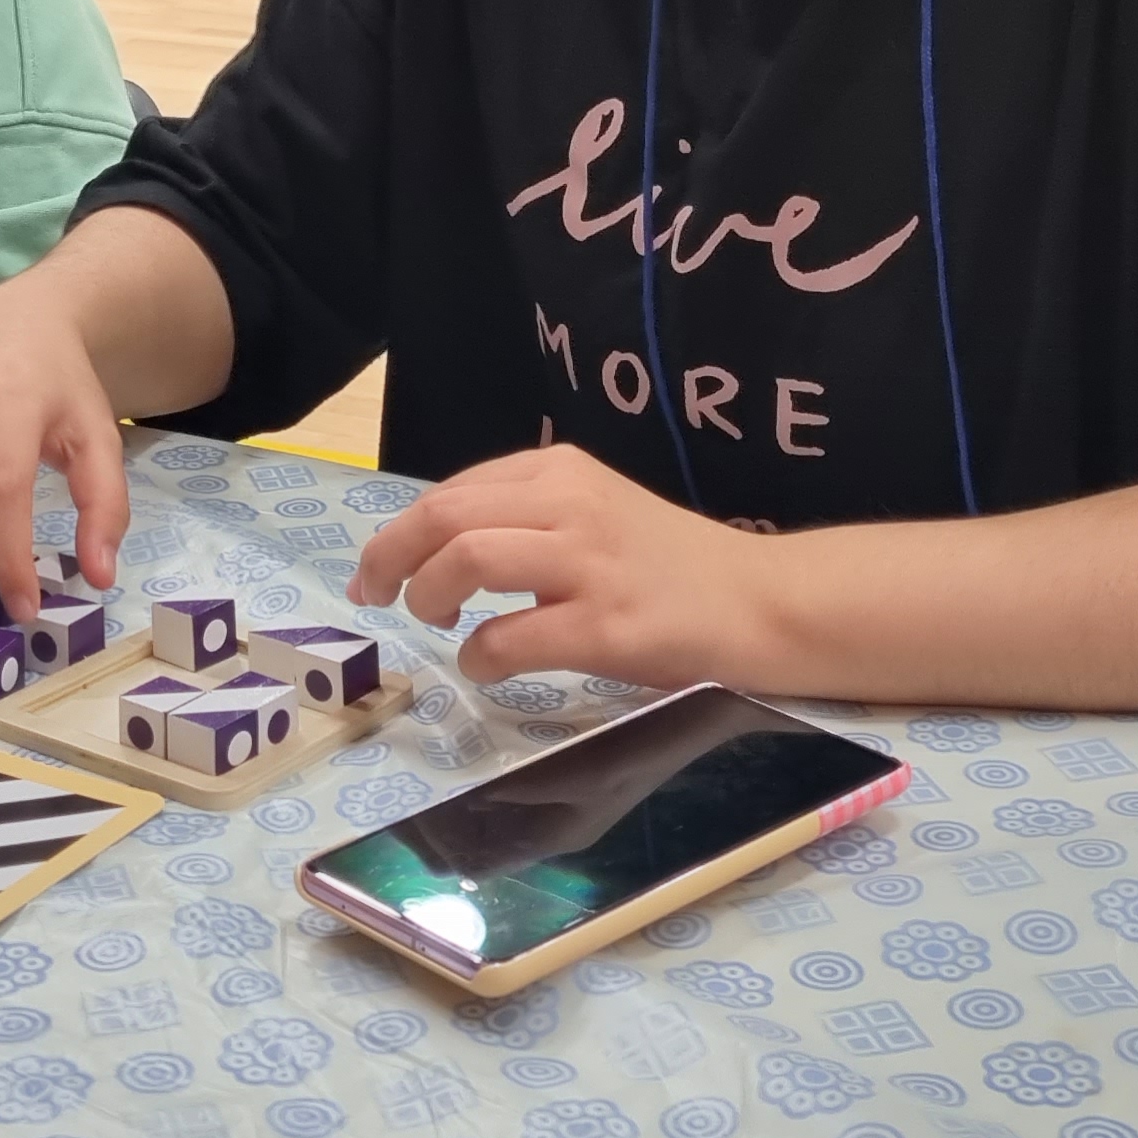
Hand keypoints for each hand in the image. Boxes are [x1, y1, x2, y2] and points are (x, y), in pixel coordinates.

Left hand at [348, 443, 783, 688]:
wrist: (759, 602)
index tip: (381, 568)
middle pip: (445, 514)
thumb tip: (440, 548)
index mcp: (563, 473)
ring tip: (436, 622)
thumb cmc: (672, 566)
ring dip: (430, 594)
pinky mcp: (605, 625)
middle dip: (391, 555)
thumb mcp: (597, 512)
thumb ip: (529, 516)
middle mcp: (571, 505)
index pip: (454, 489)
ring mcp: (589, 564)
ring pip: (469, 558)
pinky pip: (510, 637)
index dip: (399, 530)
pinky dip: (479, 655)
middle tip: (378, 595)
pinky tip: (486, 665)